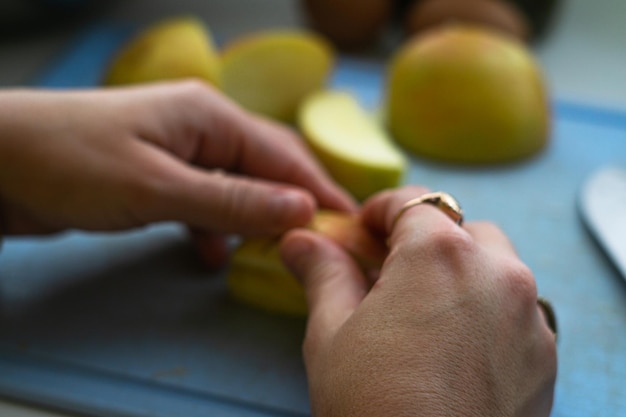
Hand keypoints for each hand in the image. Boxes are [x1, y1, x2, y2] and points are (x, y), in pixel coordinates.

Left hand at [0, 81, 354, 262]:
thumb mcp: (160, 188)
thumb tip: (302, 208)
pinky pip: (202, 200)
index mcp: (210, 115)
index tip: (351, 222)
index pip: (282, 154)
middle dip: (292, 203)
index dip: (319, 189)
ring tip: (273, 252)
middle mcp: (201, 127)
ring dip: (252, 219)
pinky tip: (212, 254)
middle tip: (322, 241)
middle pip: (264, 166)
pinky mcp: (157, 175)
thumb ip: (233, 200)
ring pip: (235, 187)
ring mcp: (178, 151)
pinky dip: (213, 226)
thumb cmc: (74, 165)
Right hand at [280, 186, 556, 416]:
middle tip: (390, 273)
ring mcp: (529, 315)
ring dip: (461, 273)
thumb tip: (300, 240)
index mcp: (439, 254)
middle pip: (461, 230)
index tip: (363, 231)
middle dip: (426, 241)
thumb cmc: (371, 406)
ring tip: (423, 313)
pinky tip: (456, 348)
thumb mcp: (331, 334)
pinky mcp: (545, 355)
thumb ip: (323, 273)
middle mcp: (497, 272)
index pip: (413, 203)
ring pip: (496, 266)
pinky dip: (488, 311)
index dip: (381, 211)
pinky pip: (517, 310)